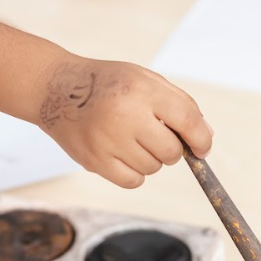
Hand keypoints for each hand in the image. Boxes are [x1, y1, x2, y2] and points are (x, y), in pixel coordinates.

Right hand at [38, 58, 212, 187]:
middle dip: (171, 148)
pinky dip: (135, 173)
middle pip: (171, 152)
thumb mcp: (144, 78)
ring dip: (150, 159)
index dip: (201, 139)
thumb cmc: (107, 84)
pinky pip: (133, 181)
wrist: (56, 90)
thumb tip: (204, 138)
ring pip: (152, 168)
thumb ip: (178, 104)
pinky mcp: (95, 161)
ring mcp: (108, 140)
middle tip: (154, 136)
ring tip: (131, 139)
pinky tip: (123, 155)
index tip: (201, 147)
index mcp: (141, 90)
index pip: (187, 120)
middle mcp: (125, 115)